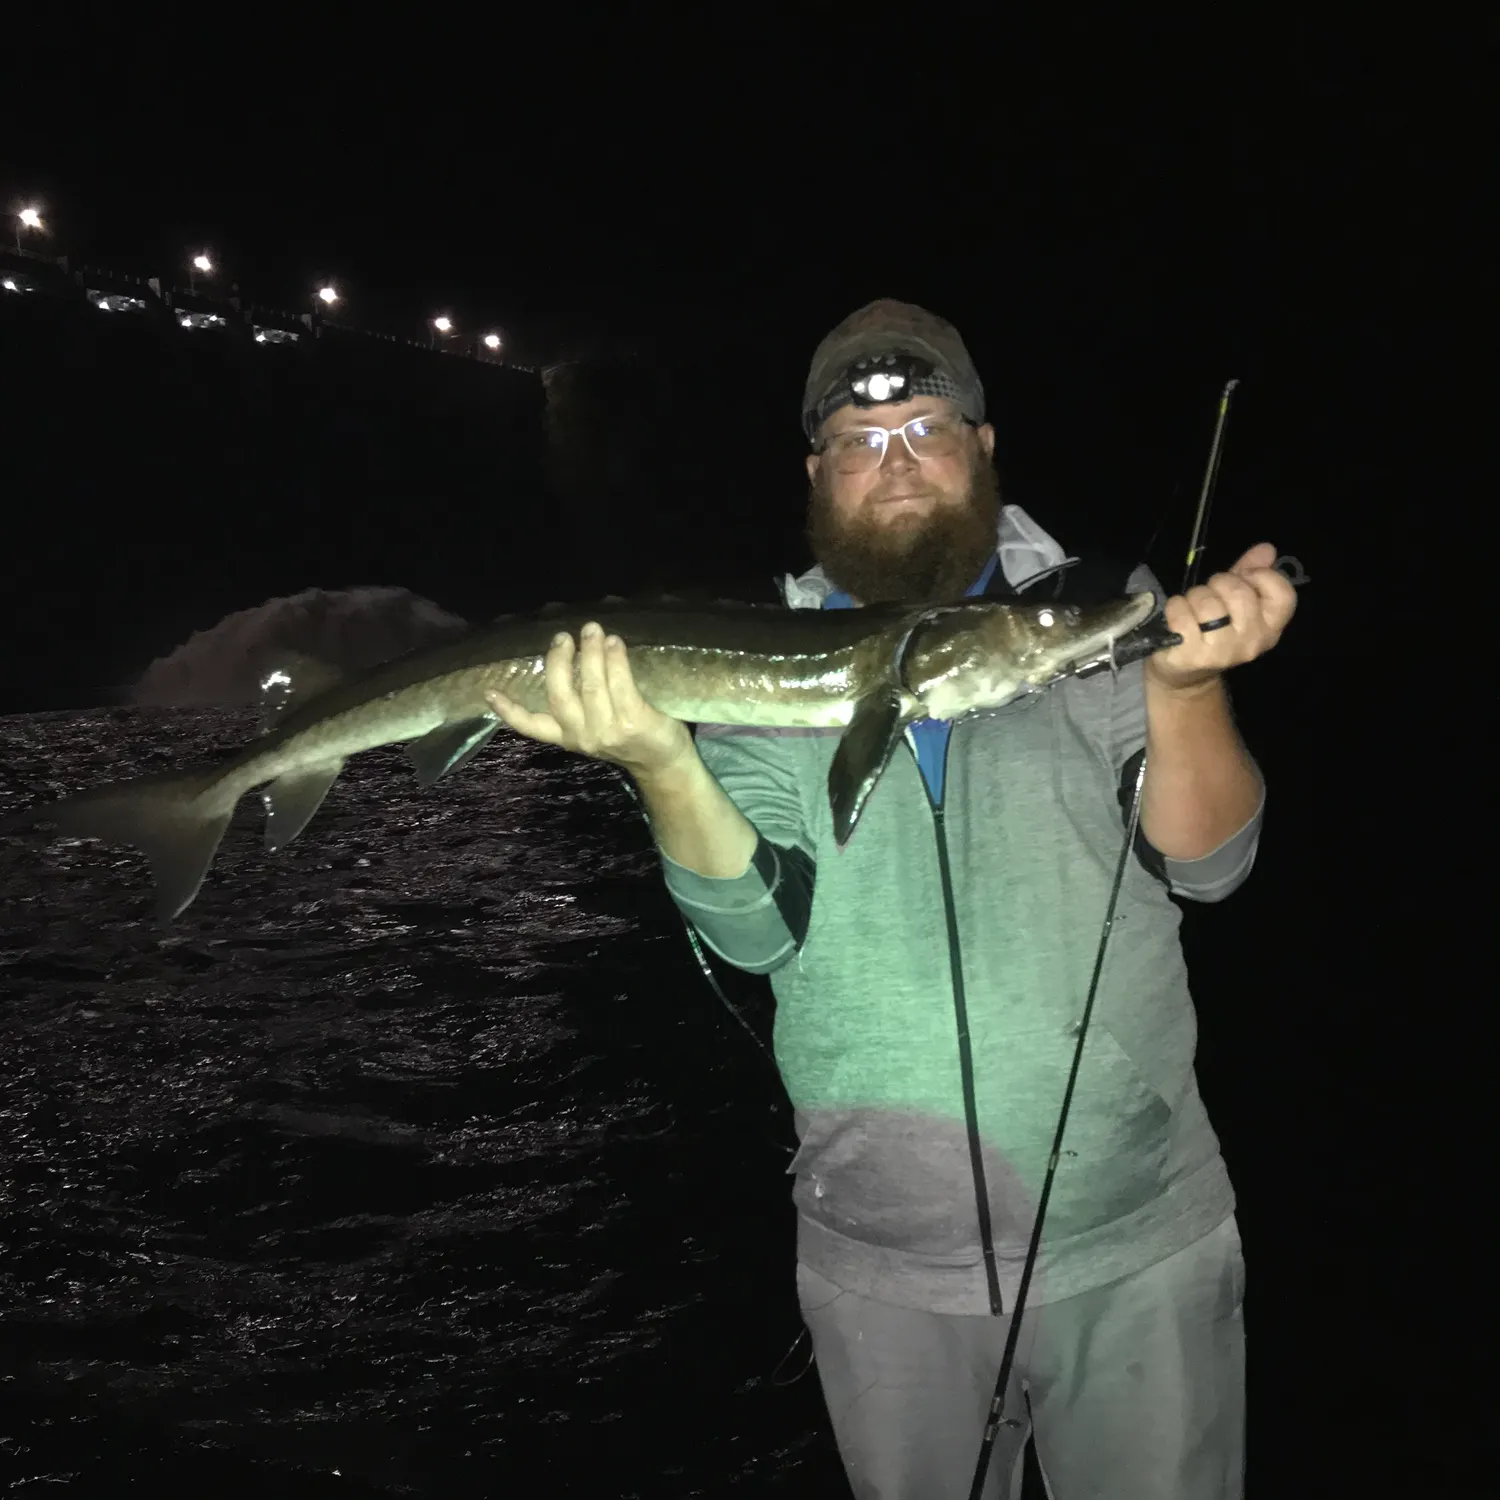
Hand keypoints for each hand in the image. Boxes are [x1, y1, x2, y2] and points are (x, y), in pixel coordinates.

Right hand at [485, 621, 695, 778]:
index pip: (531, 727)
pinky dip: (615, 660)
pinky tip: (614, 643)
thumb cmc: (629, 736)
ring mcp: (607, 731)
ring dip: (591, 652)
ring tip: (593, 630)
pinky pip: (620, 684)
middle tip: (563, 636)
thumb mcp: (595, 727)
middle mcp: (582, 736)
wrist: (664, 763)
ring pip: (591, 685)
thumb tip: (570, 655)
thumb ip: (579, 703)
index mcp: (567, 738)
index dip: (508, 710)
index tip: (488, 692)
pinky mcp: (633, 722)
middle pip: (560, 695)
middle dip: (559, 661)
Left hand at [1146, 541, 1298, 693]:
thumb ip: (1249, 573)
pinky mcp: (1192, 655)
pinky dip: (1175, 607)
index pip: (1283, 594)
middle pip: (1240, 593)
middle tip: (1210, 593)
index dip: (1261, 576)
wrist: (1184, 672)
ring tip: (1192, 607)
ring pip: (1208, 604)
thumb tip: (1267, 549)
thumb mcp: (1233, 601)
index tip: (1243, 577)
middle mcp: (1252, 642)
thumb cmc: (1211, 630)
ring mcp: (1222, 652)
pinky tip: (1177, 616)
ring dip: (1194, 596)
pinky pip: (1182, 614)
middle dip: (1219, 583)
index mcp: (1270, 628)